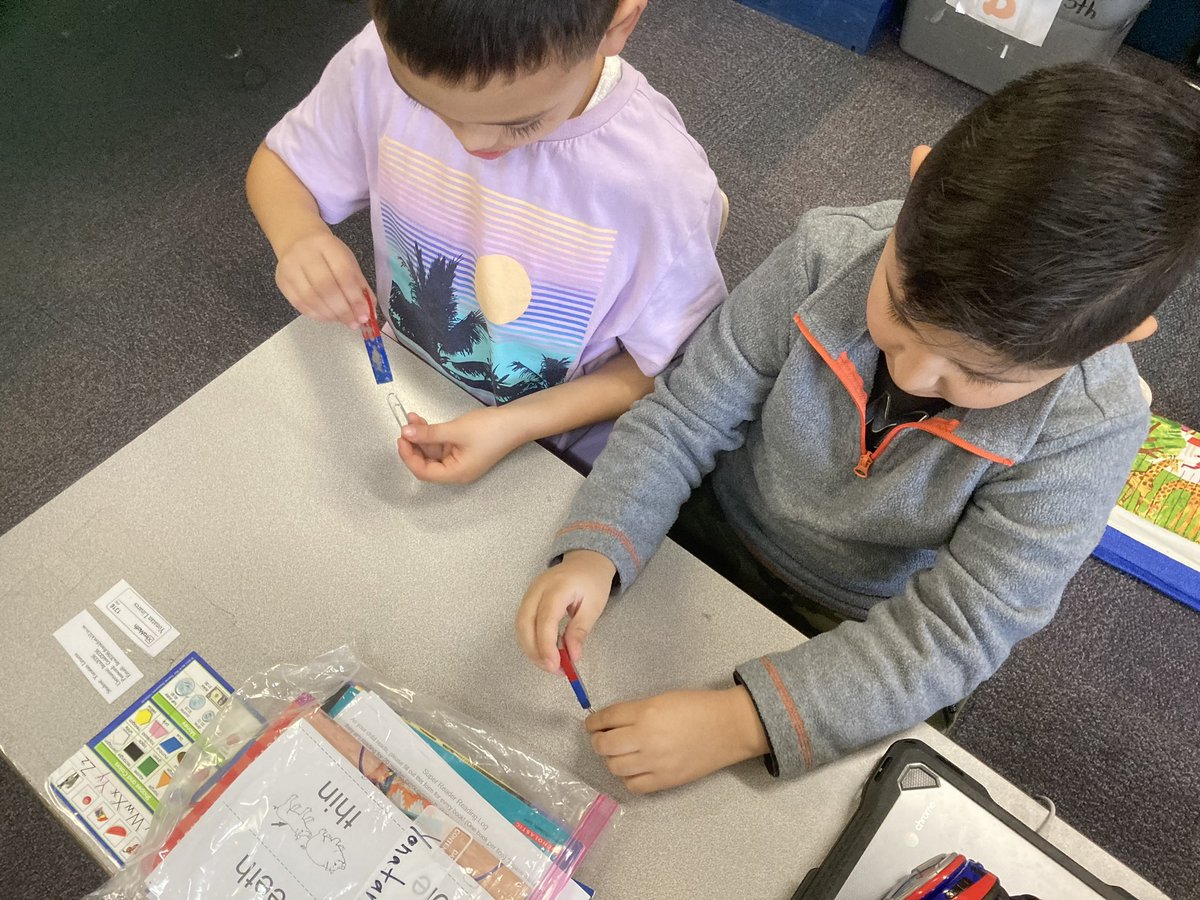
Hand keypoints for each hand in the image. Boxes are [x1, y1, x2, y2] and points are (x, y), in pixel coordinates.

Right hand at [274, 229, 370, 327]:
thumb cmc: (327, 253)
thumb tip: (369, 313)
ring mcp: (289, 268)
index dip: (355, 298)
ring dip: (330, 315)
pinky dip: (317, 315)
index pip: (343, 274)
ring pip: (311, 299)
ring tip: (343, 320)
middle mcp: (305, 254)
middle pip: (325, 288)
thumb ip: (360, 286)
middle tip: (354, 322)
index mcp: (326, 245)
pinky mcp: (281, 281)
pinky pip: (299, 304)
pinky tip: (328, 317)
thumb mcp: (348, 262)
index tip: (364, 315)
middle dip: (343, 310)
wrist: (297, 239)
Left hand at [396, 407, 524, 483]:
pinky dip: (432, 434)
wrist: (517, 421)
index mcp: (456, 473)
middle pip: (427, 462)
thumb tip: (406, 433)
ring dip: (422, 435)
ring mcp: (461, 460)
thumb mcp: (456, 430)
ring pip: (433, 451)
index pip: (424, 472)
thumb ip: (429, 433)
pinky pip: (442, 445)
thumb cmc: (490, 429)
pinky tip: (423, 421)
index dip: (409, 456)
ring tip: (412, 418)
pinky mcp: (463, 449)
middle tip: (405, 425)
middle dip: (414, 444)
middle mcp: (457, 470)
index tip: (401, 438)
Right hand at [516, 550, 615, 672]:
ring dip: (532, 649)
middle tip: (554, 670)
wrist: (586, 561)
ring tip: (551, 664)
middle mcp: (537, 589)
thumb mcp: (594, 606)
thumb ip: (580, 630)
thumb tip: (572, 656)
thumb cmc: (592, 582)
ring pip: (520, 626)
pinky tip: (545, 651)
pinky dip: (531, 641)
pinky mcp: (527, 599)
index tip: (556, 666)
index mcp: (557, 587)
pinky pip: (523, 623)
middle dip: (535, 652)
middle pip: (525, 624)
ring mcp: (529, 593)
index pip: (545, 620)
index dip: (546, 645)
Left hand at [585, 687, 769, 793]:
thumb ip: (636, 711)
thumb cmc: (698, 706)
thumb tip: (611, 722)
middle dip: (597, 741)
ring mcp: (656, 763)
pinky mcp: (666, 781)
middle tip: (601, 738)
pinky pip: (633, 785)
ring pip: (615, 767)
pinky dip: (627, 778)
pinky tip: (632, 769)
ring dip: (610, 759)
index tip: (591, 724)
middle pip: (605, 746)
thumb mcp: (663, 698)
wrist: (730, 727)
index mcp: (646, 712)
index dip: (593, 722)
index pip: (606, 719)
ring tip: (617, 753)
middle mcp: (646, 738)